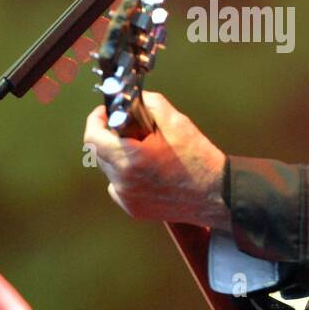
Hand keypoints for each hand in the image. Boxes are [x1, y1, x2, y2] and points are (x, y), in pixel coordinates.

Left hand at [84, 91, 229, 229]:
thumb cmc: (199, 160)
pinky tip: (149, 173)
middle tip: (131, 130)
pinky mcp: (134, 209)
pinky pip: (120, 187)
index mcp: (130, 160)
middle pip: (99, 153)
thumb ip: (149, 104)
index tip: (104, 114)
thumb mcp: (176, 122)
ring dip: (120, 157)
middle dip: (110, 138)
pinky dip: (127, 177)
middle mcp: (124, 182)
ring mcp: (128, 199)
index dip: (96, 120)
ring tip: (145, 153)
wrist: (216, 194)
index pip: (93, 137)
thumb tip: (133, 100)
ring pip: (110, 170)